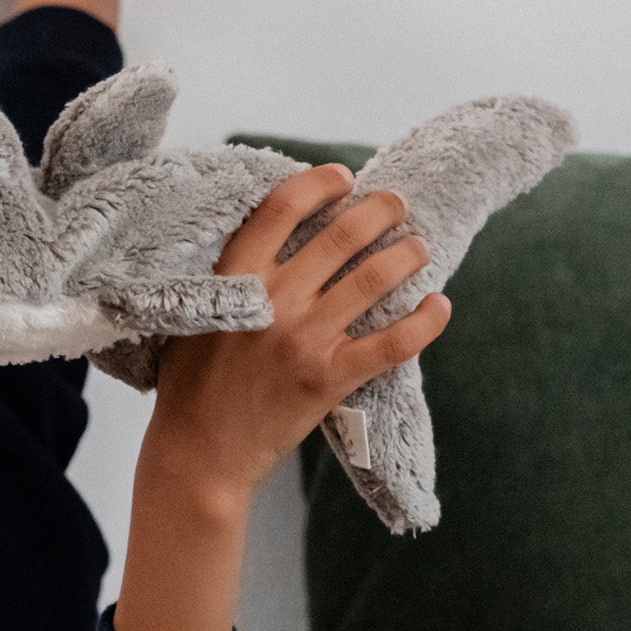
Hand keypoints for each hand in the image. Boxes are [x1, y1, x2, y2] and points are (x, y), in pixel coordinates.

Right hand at [113, 163, 448, 630]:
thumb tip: (275, 236)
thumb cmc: (191, 384)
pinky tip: (439, 306)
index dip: (319, 184)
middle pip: (342, 234)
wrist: (197, 452)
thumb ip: (232, 275)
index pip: (282, 207)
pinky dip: (424, 321)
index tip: (342, 178)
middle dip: (380, 211)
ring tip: (419, 249)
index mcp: (236, 277)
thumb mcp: (194, 313)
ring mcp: (305, 339)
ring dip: (407, 256)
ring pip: (375, 279)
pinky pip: (393, 343)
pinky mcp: (329, 378)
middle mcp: (275, 300)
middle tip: (397, 205)